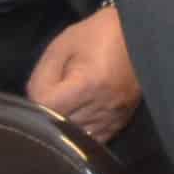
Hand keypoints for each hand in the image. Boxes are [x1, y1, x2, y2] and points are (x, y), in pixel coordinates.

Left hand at [22, 5, 141, 141]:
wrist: (140, 34)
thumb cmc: (97, 35)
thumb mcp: (61, 47)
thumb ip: (41, 77)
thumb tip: (34, 104)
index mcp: (87, 84)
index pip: (46, 107)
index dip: (36, 98)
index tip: (41, 86)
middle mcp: (103, 105)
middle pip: (59, 124)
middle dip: (49, 112)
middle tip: (51, 95)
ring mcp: (114, 117)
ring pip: (75, 135)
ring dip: (65, 124)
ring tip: (66, 105)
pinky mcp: (121, 121)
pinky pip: (94, 138)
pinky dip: (81, 132)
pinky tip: (78, 116)